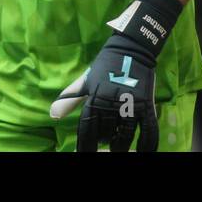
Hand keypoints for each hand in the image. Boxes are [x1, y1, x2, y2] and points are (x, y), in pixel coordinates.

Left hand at [51, 33, 159, 151]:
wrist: (131, 48)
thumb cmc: (106, 65)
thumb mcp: (86, 80)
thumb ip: (70, 98)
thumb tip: (52, 114)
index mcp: (94, 98)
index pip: (87, 128)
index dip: (85, 145)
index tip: (84, 153)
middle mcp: (111, 103)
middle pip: (106, 134)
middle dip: (105, 143)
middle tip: (105, 145)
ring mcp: (130, 104)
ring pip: (125, 135)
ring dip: (121, 146)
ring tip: (118, 148)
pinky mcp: (147, 104)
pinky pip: (149, 130)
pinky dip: (148, 144)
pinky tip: (144, 151)